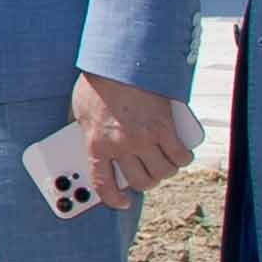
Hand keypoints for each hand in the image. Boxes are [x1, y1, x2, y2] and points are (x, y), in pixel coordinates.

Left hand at [68, 75, 194, 203]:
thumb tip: (84, 141)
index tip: (121, 202)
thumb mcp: (79, 109)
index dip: (113, 199)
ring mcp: (146, 138)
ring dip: (165, 172)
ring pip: (163, 172)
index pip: (104, 184)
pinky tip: (179, 155)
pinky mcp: (166, 127)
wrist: (121, 60)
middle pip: (141, 181)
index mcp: (97, 144)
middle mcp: (122, 146)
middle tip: (147, 175)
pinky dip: (182, 159)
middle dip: (145, 182)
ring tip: (163, 164)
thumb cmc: (98, 81)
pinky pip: (180, 156)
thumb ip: (84, 129)